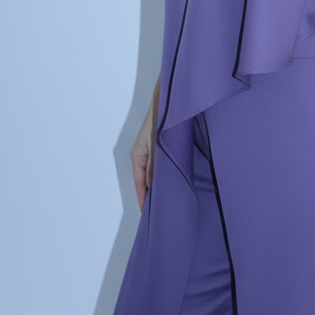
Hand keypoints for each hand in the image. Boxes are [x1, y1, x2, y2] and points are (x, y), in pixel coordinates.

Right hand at [131, 86, 158, 210]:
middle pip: (146, 180)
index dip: (143, 198)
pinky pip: (163, 166)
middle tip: (160, 211)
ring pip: (155, 174)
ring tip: (168, 201)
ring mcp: (153, 151)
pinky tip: (176, 182)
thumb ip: (154, 166)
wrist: (169, 101)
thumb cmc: (159, 120)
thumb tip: (153, 187)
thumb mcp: (155, 145)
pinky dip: (167, 175)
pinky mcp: (163, 148)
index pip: (139, 183)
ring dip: (161, 185)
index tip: (147, 213)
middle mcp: (144, 155)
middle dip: (152, 195)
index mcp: (138, 155)